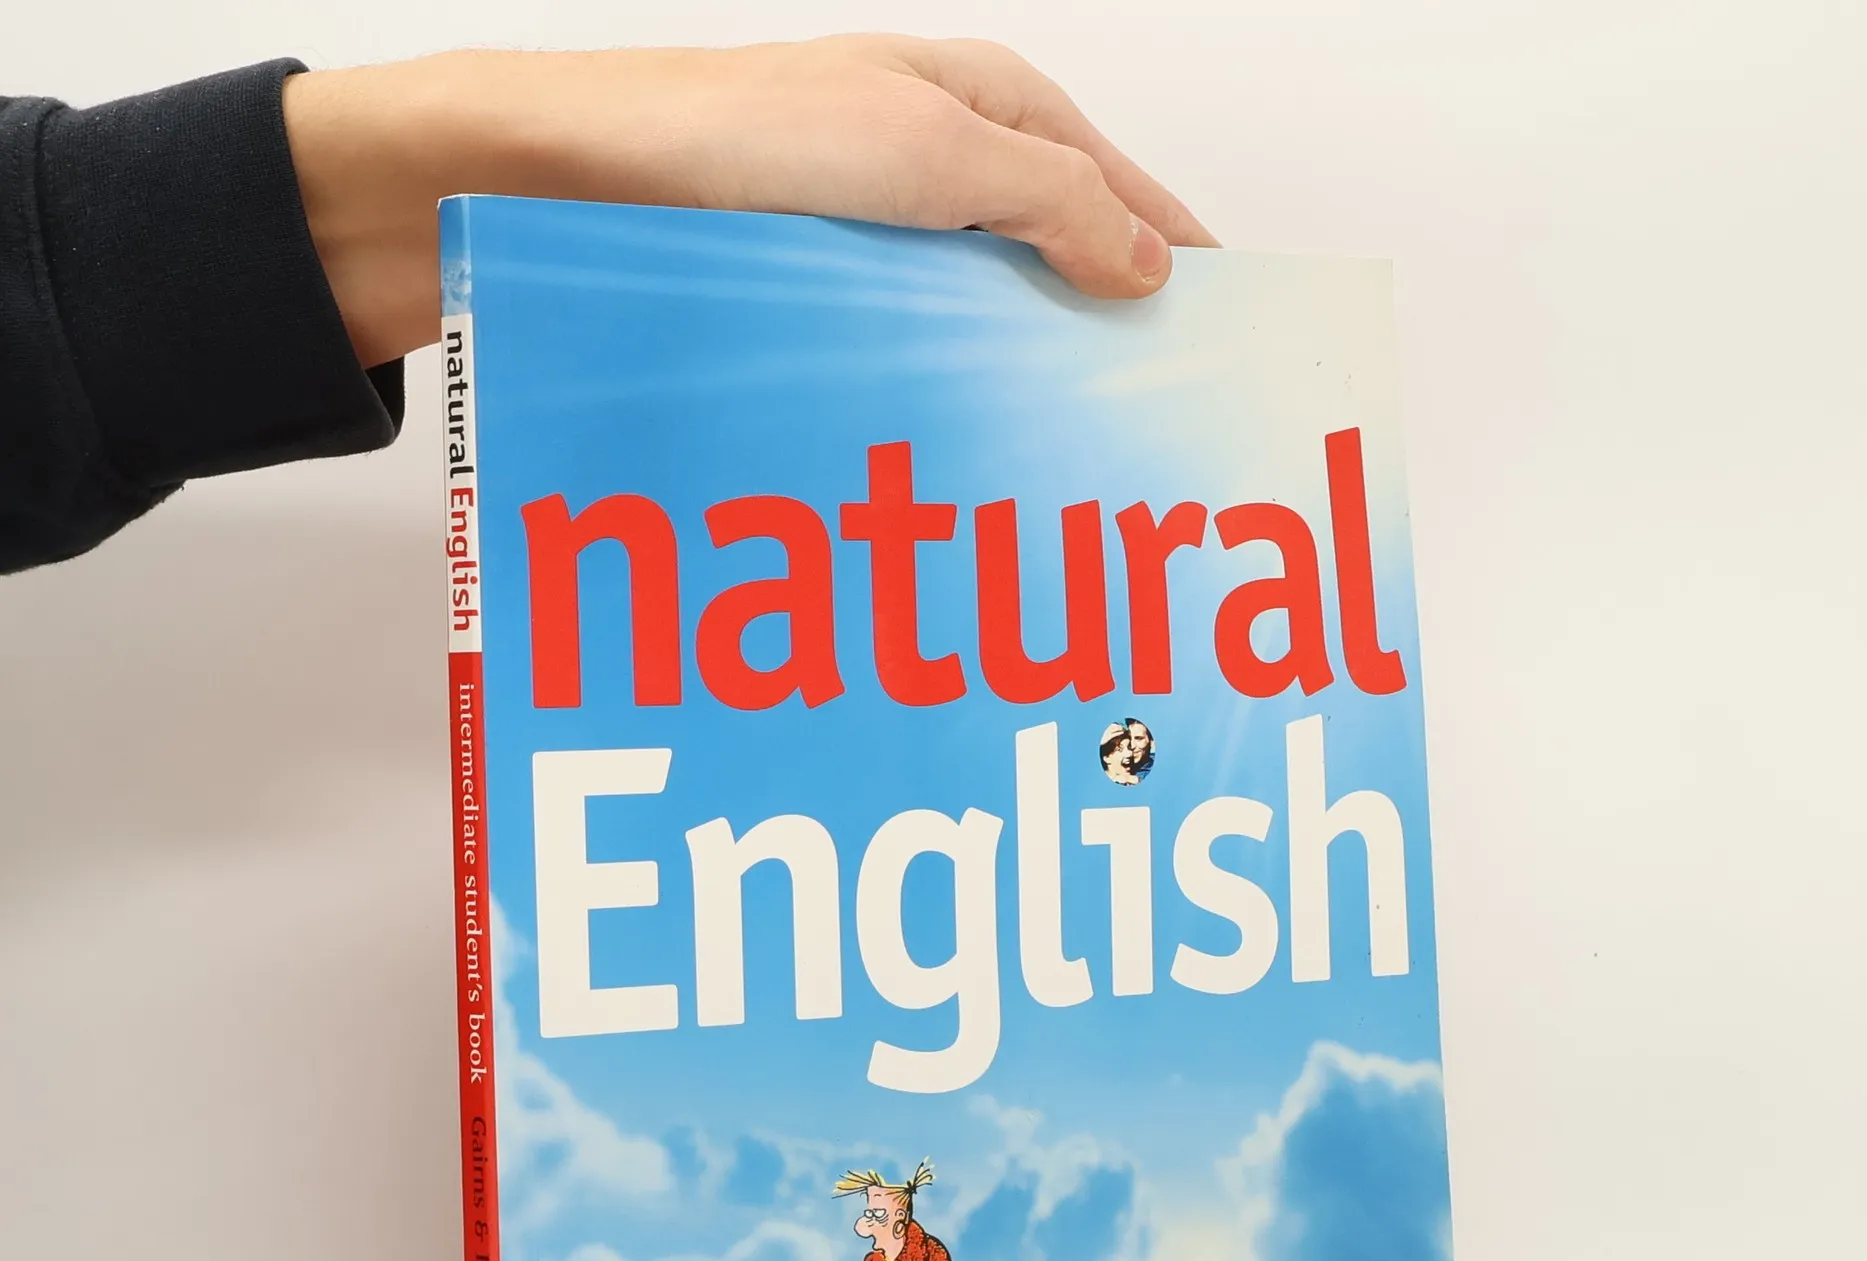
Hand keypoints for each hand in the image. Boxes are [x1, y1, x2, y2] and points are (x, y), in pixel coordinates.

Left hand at [284, 37, 1215, 364]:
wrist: (563, 185)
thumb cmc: (733, 141)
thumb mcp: (927, 154)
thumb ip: (1053, 204)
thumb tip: (1150, 267)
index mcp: (987, 107)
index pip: (1126, 199)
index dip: (1181, 275)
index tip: (1229, 362)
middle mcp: (937, 167)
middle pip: (1061, 264)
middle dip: (1106, 345)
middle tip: (1146, 445)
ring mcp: (876, 234)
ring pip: (986, 320)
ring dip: (1021, 386)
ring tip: (1059, 472)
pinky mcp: (817, 292)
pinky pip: (911, 353)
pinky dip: (945, 398)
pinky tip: (955, 452)